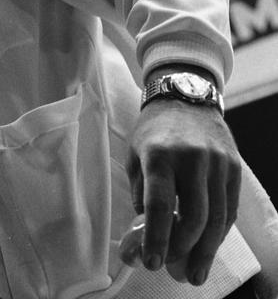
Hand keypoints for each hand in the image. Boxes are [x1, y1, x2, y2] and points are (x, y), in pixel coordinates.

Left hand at [127, 98, 240, 285]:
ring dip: (206, 250)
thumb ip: (141, 195)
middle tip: (172, 269)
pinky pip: (229, 208)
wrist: (186, 97)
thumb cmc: (153, 131)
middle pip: (194, 217)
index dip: (156, 237)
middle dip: (183, 249)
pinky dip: (219, 232)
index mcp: (159, 155)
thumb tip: (143, 236)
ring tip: (195, 272)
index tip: (151, 261)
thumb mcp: (136, 156)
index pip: (160, 204)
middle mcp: (192, 159)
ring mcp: (217, 163)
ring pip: (217, 217)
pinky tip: (208, 246)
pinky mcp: (234, 167)